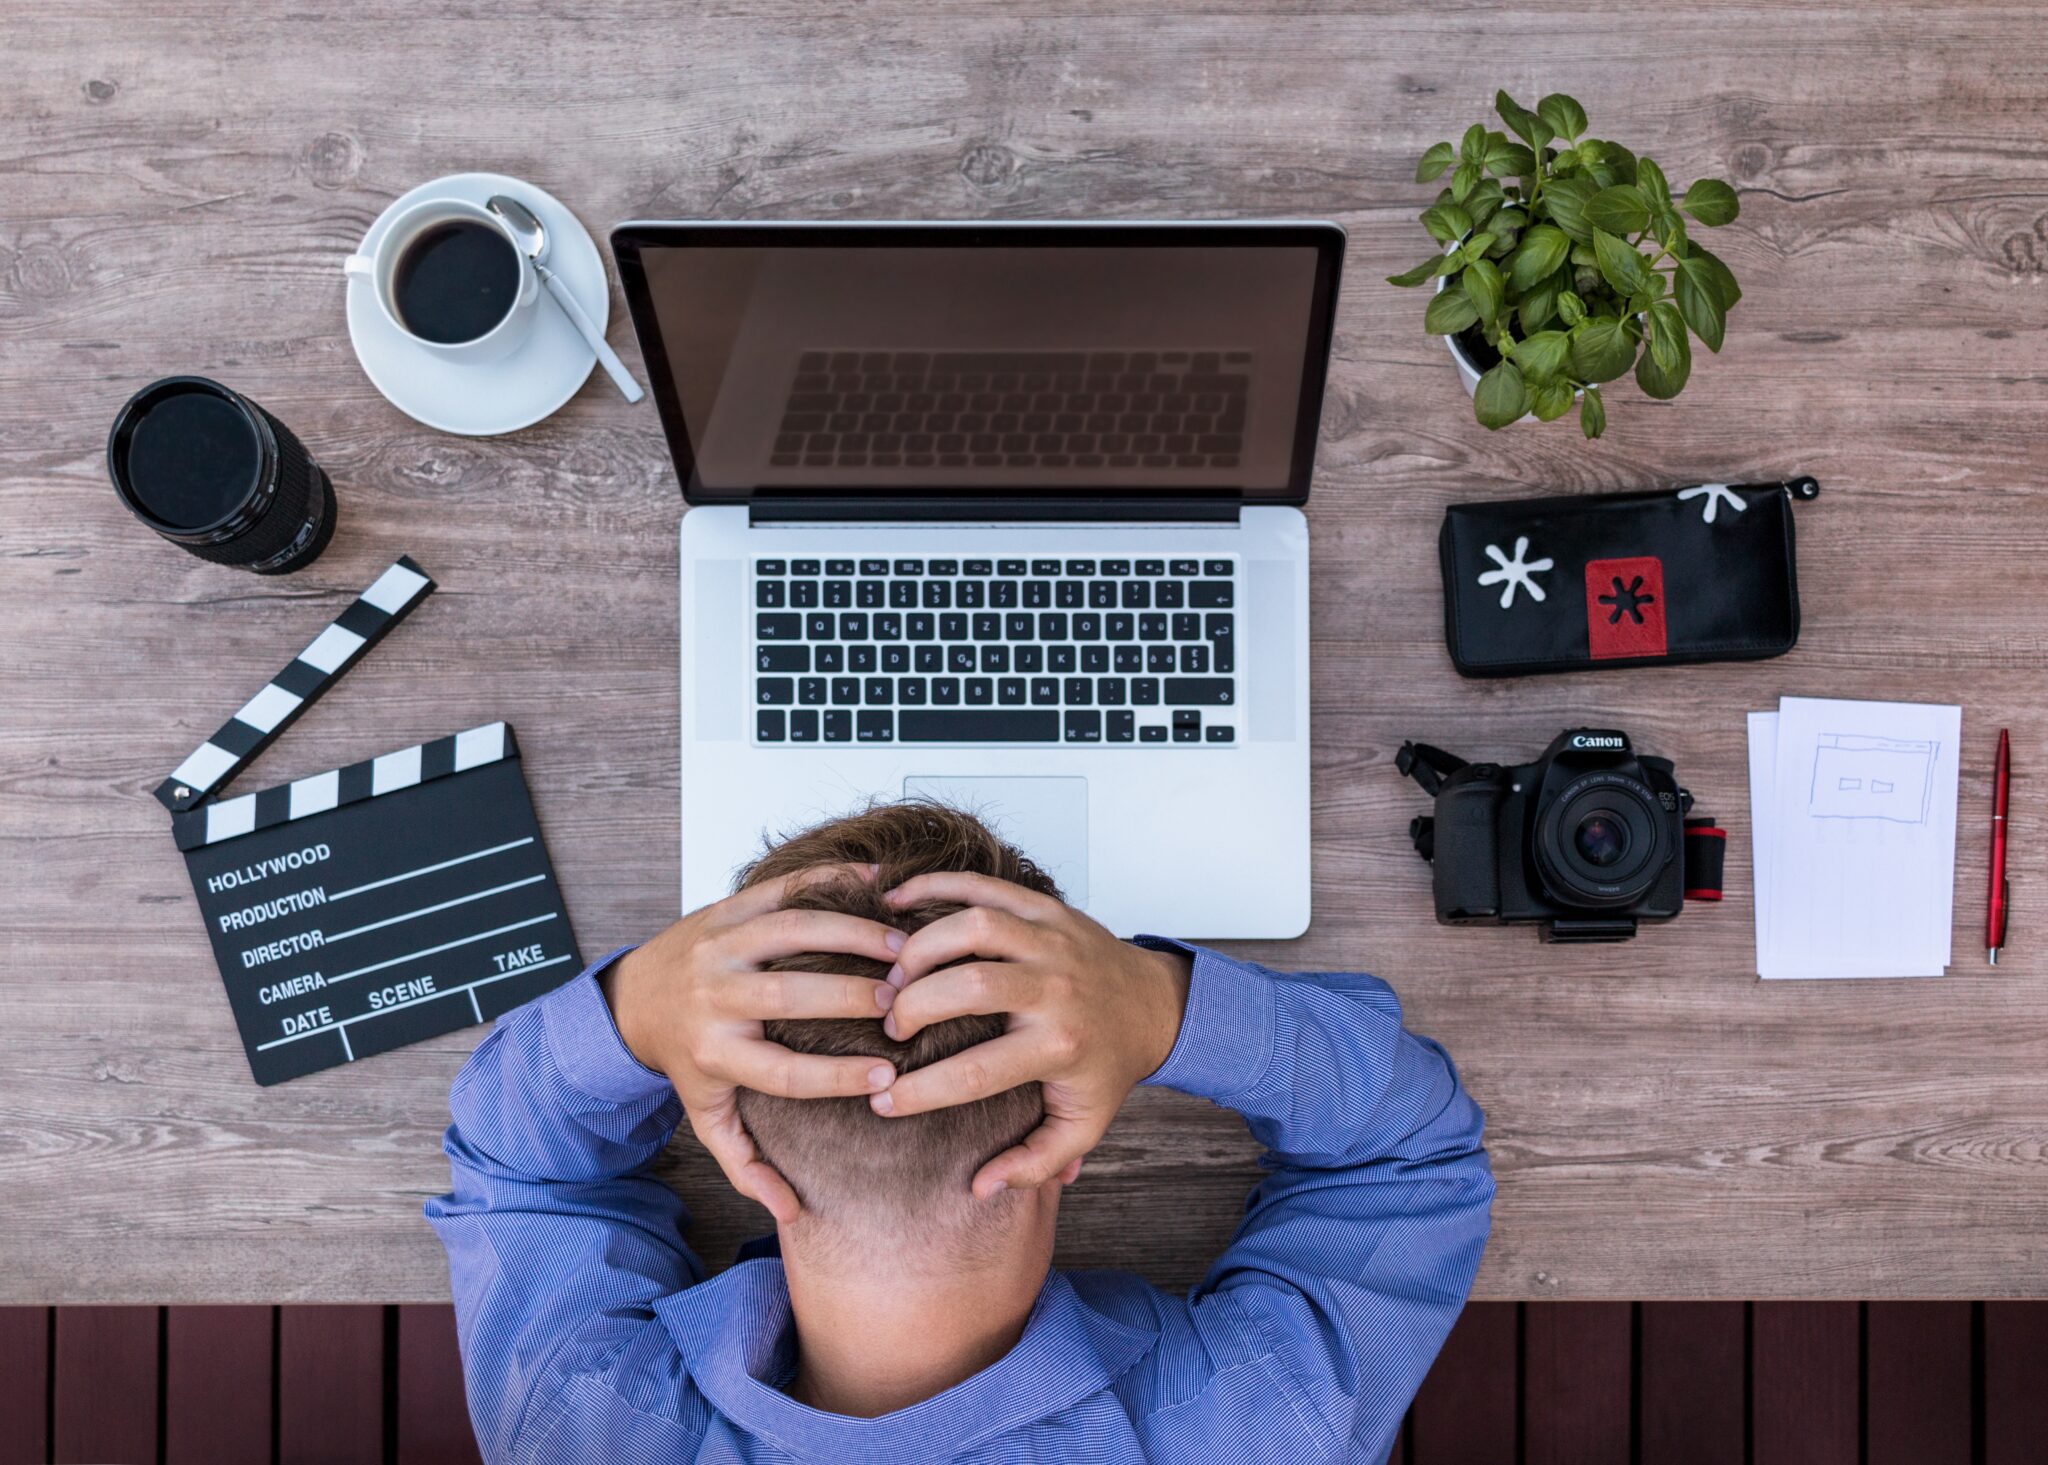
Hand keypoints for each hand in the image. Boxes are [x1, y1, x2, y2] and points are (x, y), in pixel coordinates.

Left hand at [601, 866, 904, 1224]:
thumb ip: (745, 1163)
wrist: (634, 996)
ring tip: (902, 946)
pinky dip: (832, 881)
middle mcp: (714, 998)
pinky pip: (783, 888)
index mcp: (715, 1054)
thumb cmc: (686, 1059)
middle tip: (905, 1002)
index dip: (839, 1077)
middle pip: (790, 996)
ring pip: (790, 932)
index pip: (784, 1072)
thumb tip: (790, 1212)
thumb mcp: (706, 1115)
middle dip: (852, 997)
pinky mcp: (728, 908)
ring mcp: (719, 946)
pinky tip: (879, 883)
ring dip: (851, 934)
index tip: (889, 1077)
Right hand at [871, 873, 1191, 1197]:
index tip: (881, 1102)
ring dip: (920, 948)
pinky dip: (934, 887)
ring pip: (973, 927)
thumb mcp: (1081, 1125)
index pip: (974, 1072)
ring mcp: (1051, 941)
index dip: (919, 1091)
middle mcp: (1055, 990)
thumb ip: (1034, 1162)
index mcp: (1059, 1048)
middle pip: (968, 987)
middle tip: (889, 1028)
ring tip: (893, 976)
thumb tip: (979, 1188)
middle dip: (913, 1007)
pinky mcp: (1045, 908)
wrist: (1156, 1006)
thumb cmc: (1107, 1068)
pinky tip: (895, 904)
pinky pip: (983, 887)